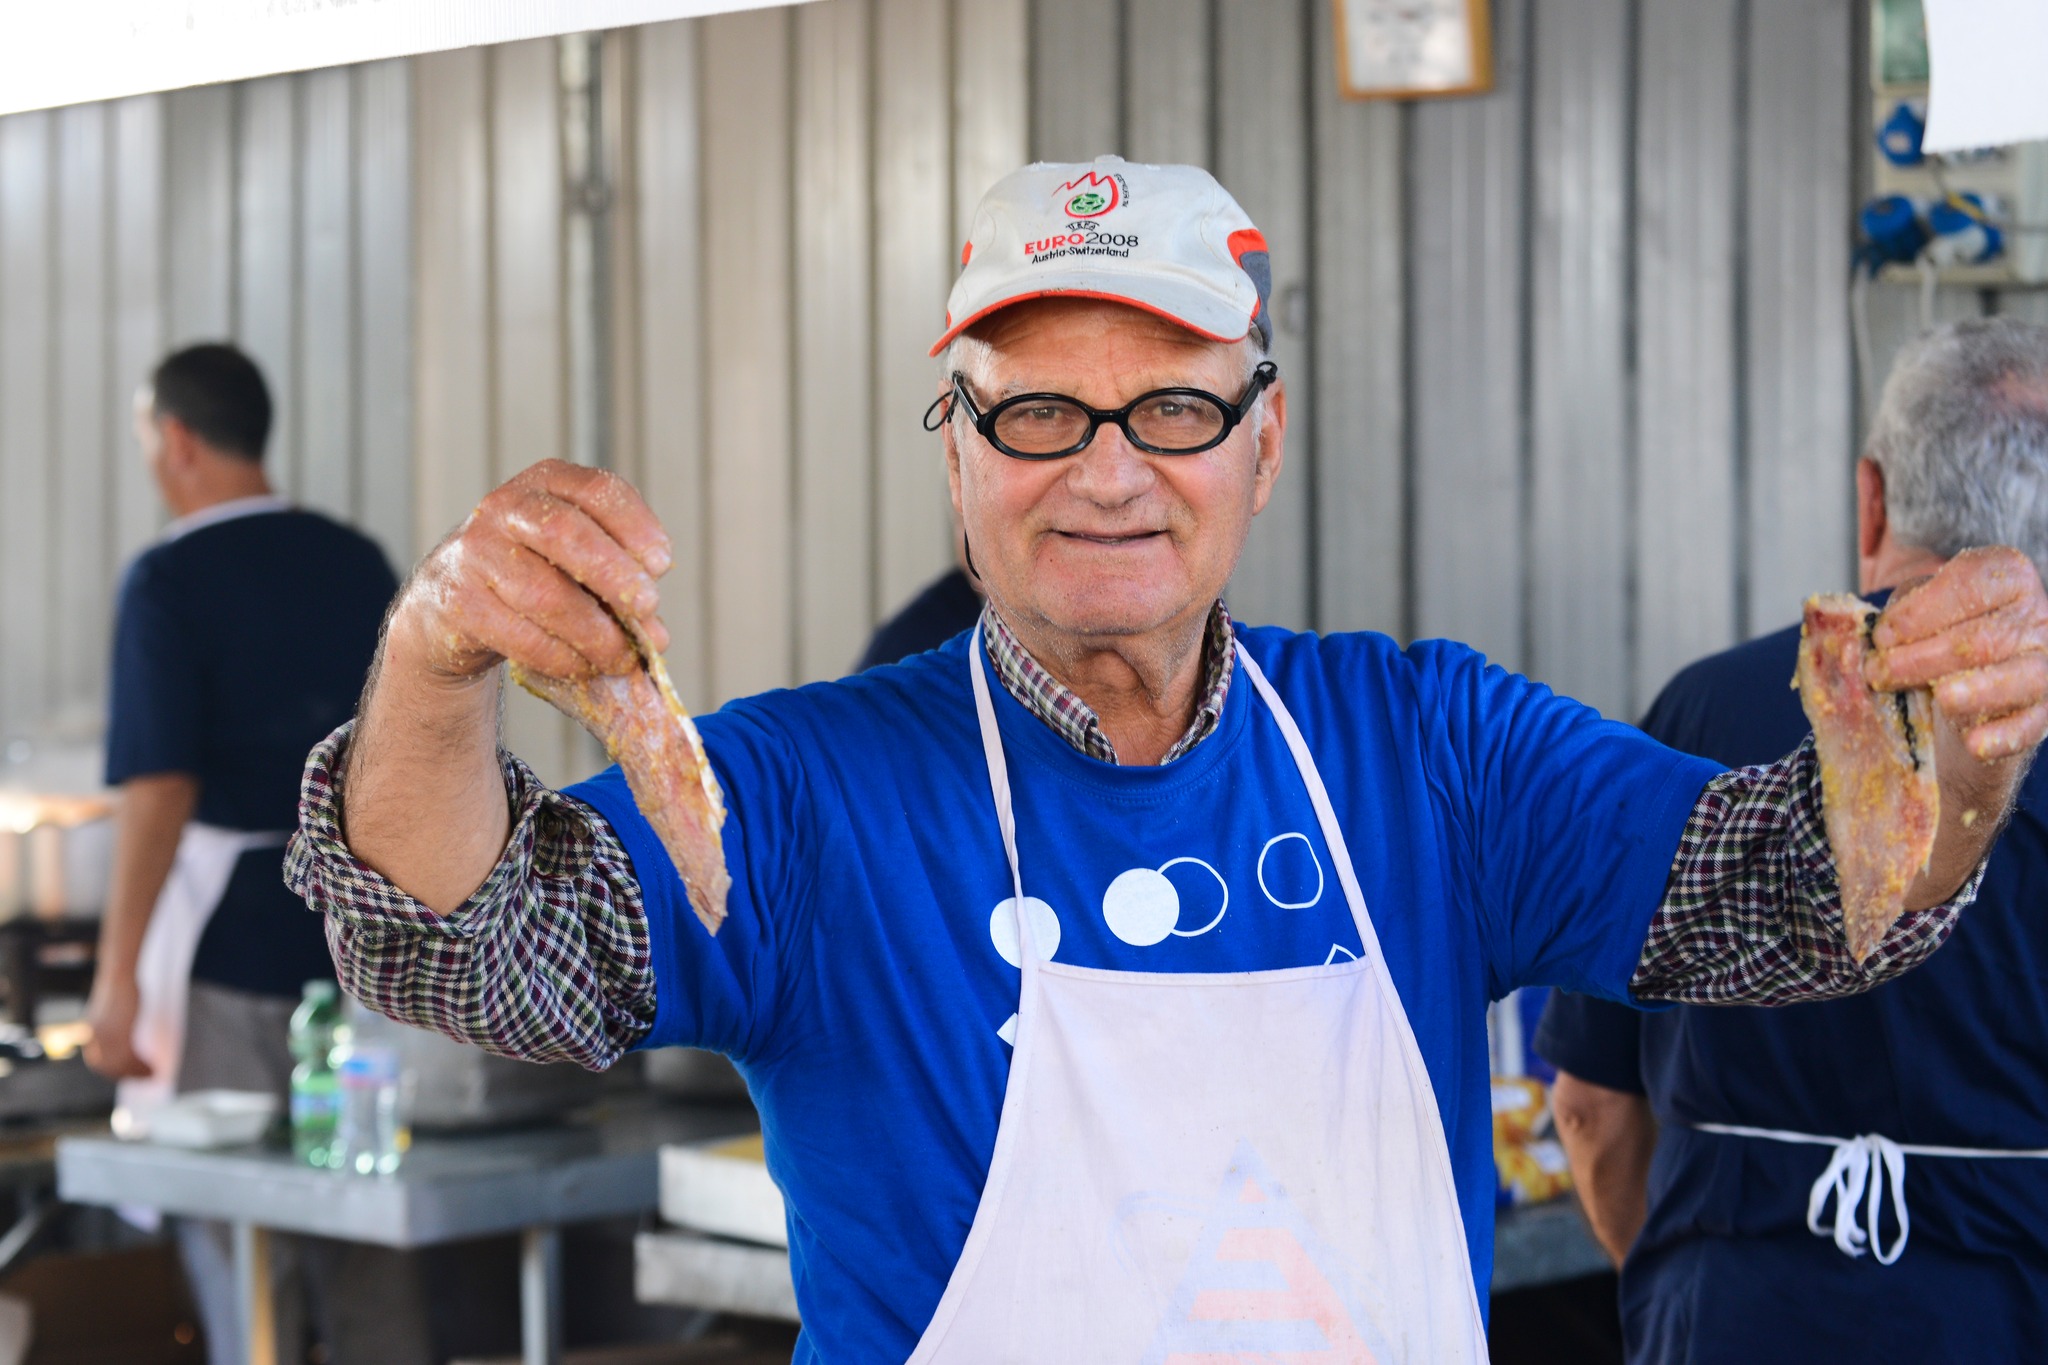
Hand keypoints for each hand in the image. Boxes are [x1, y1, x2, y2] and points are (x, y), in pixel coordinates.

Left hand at [83, 977, 150, 1079]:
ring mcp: (105, 1037)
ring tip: (154, 1074)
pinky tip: (154, 1066)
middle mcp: (94, 1040)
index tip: (132, 1076)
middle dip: (129, 1076)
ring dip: (139, 1073)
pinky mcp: (118, 1033)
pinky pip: (130, 1057)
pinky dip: (142, 1066)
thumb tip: (124, 1039)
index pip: (100, 1064)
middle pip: (110, 1067)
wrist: (118, 974)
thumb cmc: (118, 988)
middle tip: (147, 1078)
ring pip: (121, 1065)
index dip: (116, 1073)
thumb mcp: (112, 1013)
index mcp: (90, 1036)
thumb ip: (114, 1028)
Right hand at [393, 460, 674, 683]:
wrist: (453, 604)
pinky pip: (519, 634)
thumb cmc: (535, 574)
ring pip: (544, 594)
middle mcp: (506, 507)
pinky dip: (560, 656)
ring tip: (622, 656)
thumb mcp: (577, 561)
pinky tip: (583, 665)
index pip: (597, 490)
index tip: (662, 563)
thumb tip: (654, 636)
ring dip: (594, 633)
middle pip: (566, 534)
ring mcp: (475, 551)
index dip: (635, 525)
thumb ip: (619, 583)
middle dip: (615, 575)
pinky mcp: (458, 600)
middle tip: (648, 608)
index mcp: (548, 483)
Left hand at [1867, 546, 2047, 762]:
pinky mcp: (2041, 712)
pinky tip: (1975, 743)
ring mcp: (2044, 665)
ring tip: (1941, 698)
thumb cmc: (1933, 639)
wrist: (1956, 692)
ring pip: (2019, 676)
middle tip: (1880, 674)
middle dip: (1924, 657)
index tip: (1883, 635)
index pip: (1971, 583)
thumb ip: (1901, 612)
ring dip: (1975, 689)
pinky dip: (2003, 735)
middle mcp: (2035, 617)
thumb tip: (1880, 634)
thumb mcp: (1915, 612)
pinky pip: (2030, 724)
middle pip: (1984, 637)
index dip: (1922, 610)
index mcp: (2006, 579)